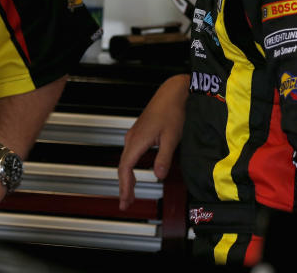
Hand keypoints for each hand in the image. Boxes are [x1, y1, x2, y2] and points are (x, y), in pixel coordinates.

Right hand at [117, 74, 188, 209]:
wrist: (173, 92)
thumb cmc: (173, 111)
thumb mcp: (171, 138)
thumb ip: (163, 158)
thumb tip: (158, 175)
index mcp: (137, 140)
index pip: (125, 168)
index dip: (125, 187)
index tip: (126, 201)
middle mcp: (132, 137)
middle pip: (122, 167)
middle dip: (124, 186)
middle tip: (126, 203)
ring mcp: (134, 135)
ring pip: (125, 161)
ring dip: (126, 178)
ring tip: (129, 193)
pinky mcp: (139, 133)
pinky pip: (129, 154)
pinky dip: (129, 168)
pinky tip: (134, 174)